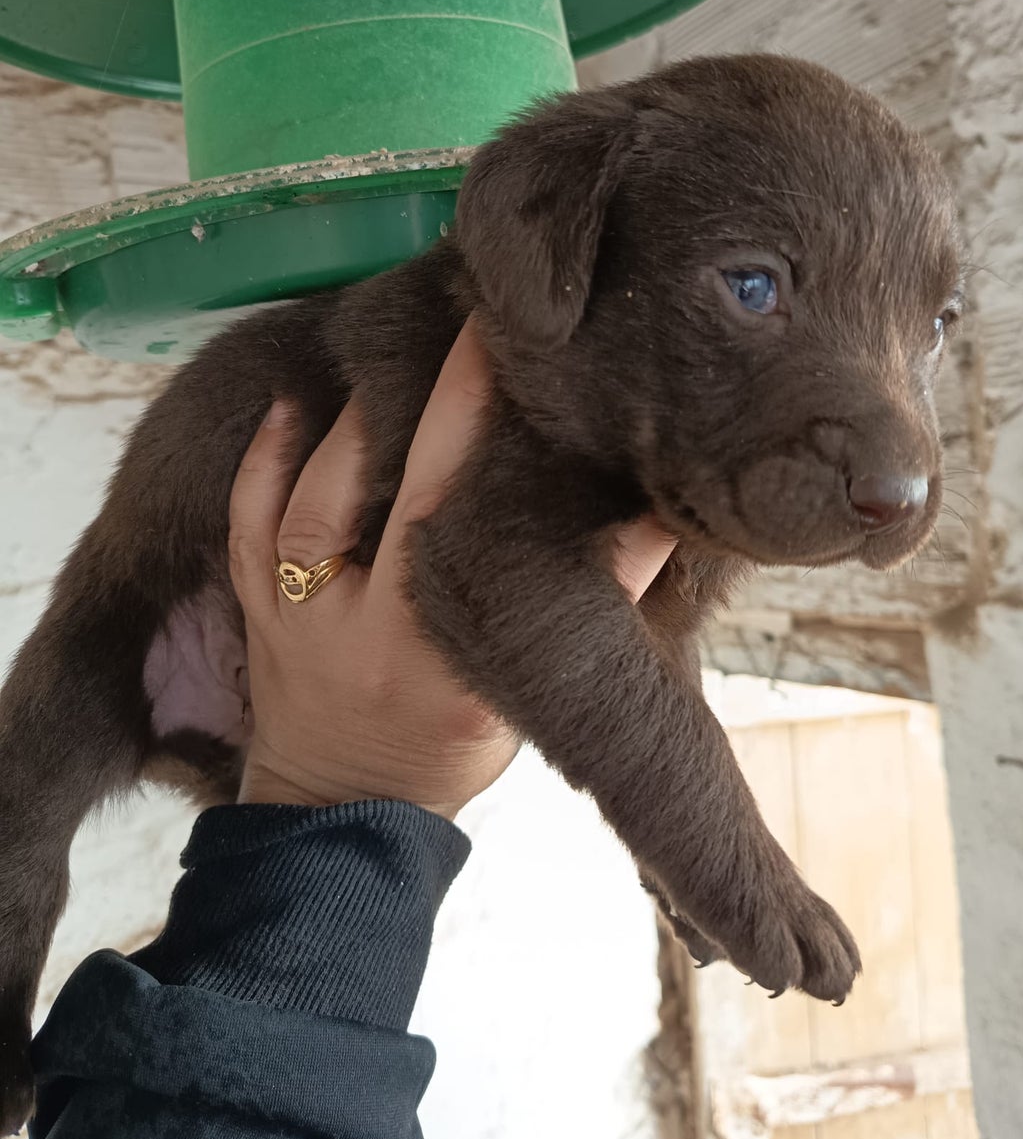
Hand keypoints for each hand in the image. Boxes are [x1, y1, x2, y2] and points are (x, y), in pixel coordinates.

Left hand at [228, 318, 677, 819]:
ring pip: (312, 501)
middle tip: (472, 324)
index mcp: (436, 656)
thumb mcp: (527, 696)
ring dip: (354, 423)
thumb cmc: (445, 754)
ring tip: (396, 355)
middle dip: (437, 404)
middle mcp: (360, 628)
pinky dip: (263, 460)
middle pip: (398, 496)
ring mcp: (297, 616)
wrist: (340, 813)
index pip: (466, 521)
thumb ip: (591, 604)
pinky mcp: (258, 607)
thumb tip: (659, 518)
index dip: (487, 434)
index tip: (520, 359)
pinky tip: (295, 403)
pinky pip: (246, 523)